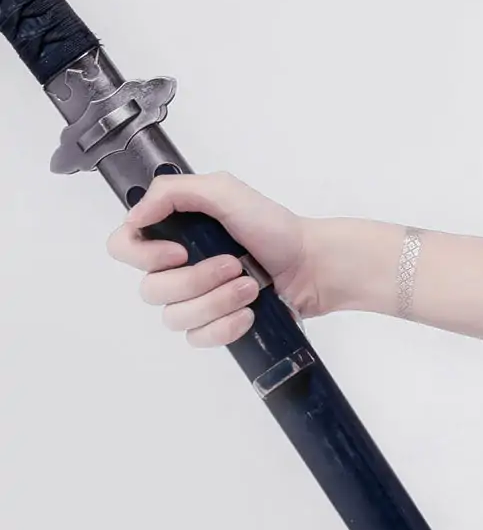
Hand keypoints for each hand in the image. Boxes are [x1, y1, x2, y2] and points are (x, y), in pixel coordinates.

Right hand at [106, 170, 319, 345]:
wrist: (312, 266)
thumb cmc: (274, 227)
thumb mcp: (223, 191)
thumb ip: (172, 192)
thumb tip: (135, 216)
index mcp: (171, 232)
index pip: (123, 248)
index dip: (142, 255)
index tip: (180, 251)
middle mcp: (177, 267)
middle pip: (150, 290)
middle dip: (196, 280)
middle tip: (234, 264)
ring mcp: (195, 300)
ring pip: (174, 317)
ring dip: (216, 302)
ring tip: (249, 287)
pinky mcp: (215, 325)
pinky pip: (197, 338)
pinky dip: (224, 327)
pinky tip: (248, 313)